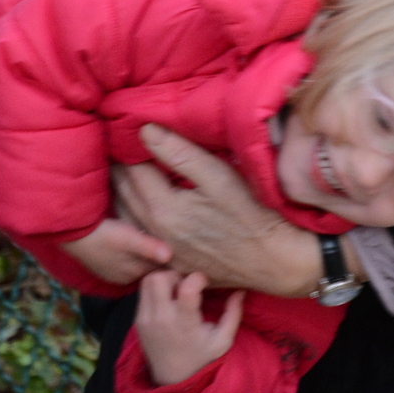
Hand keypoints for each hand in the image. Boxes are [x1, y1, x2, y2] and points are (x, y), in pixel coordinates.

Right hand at [59, 216, 171, 284]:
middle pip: (151, 271)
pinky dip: (135, 258)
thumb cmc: (102, 233)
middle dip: (162, 263)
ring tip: (161, 245)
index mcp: (133, 272)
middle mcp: (125, 277)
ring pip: (139, 267)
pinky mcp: (105, 266)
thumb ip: (148, 247)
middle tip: (179, 247)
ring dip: (148, 259)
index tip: (188, 254)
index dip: (174, 264)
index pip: (161, 272)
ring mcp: (114, 273)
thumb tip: (170, 256)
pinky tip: (138, 246)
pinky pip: (127, 265)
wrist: (71, 232)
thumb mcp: (127, 237)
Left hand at [113, 125, 322, 297]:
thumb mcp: (220, 177)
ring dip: (121, 191)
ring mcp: (161, 253)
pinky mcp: (170, 264)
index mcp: (164, 210)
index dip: (129, 146)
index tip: (127, 128)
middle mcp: (154, 234)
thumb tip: (144, 130)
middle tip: (119, 144)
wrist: (274, 261)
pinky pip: (137, 236)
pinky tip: (138, 201)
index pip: (133, 169)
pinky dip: (130, 215)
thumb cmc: (252, 214)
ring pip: (126, 216)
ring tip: (124, 168)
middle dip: (120, 167)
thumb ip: (180, 153)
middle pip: (124, 193)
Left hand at [135, 270, 244, 385]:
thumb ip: (233, 314)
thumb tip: (240, 290)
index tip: (204, 282)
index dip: (197, 278)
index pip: (186, 289)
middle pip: (160, 278)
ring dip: (163, 279)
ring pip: (148, 281)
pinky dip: (154, 289)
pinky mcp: (138, 320)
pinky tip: (166, 299)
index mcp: (185, 324)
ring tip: (175, 290)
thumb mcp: (222, 341)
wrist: (173, 379)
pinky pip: (143, 292)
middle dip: (175, 275)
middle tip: (185, 284)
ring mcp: (146, 319)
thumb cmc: (201, 357)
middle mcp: (162, 319)